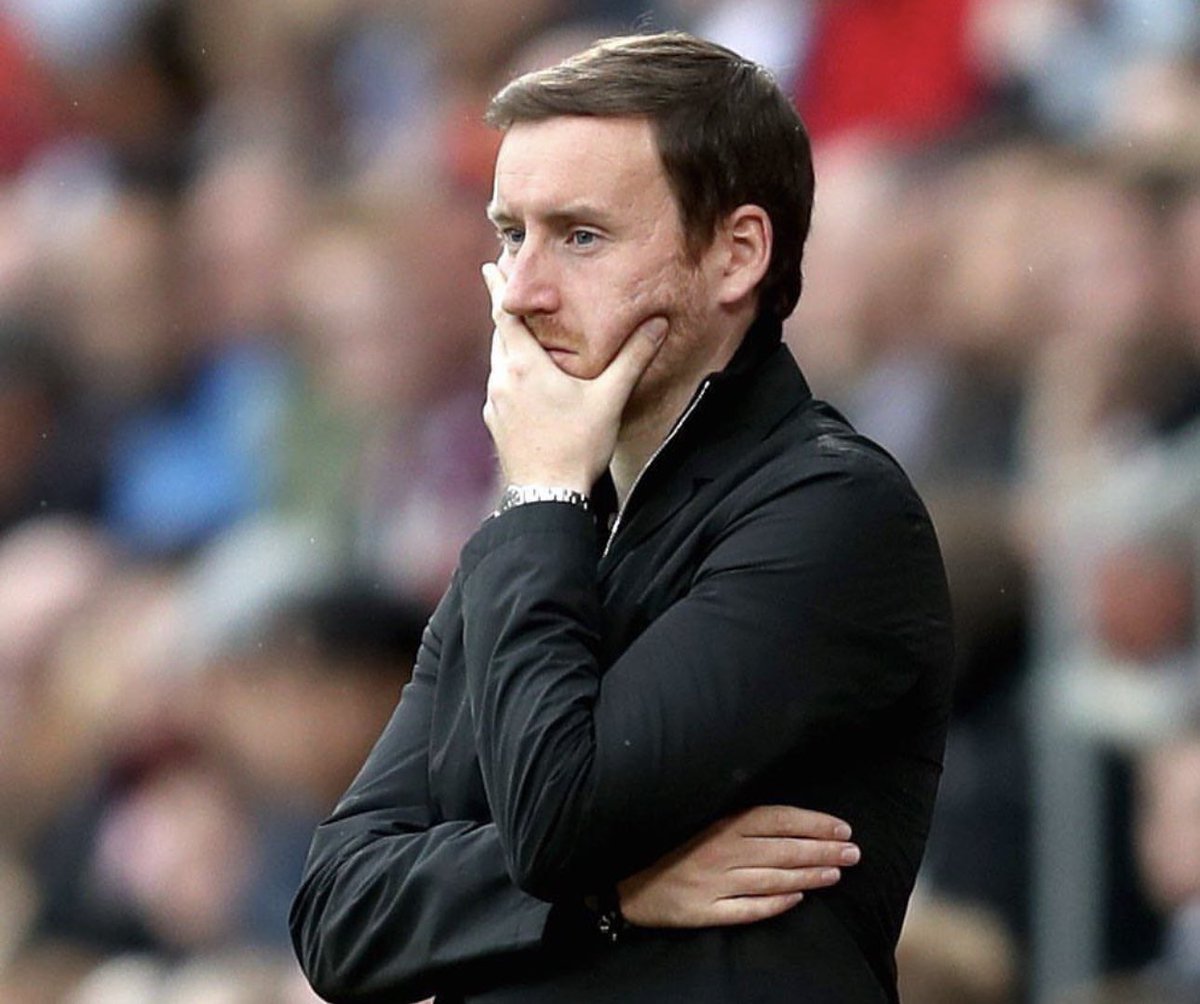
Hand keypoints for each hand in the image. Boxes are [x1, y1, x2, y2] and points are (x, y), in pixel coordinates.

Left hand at [481, 262, 665, 490]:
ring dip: (508, 346)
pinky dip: (511, 377)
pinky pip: (501, 389)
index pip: (506, 314)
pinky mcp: (496, 426)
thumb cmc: (578, 446)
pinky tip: (526, 385)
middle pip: (500, 335)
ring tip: (520, 336)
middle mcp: (502, 380)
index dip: (499, 288)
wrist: (547, 496)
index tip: (490, 265)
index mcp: (525, 366)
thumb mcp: (610, 399)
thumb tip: (658, 324)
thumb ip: (633, 358)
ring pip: (499, 363)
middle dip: (506, 313)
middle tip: (507, 291)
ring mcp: (495, 405)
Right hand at [617, 805, 859, 927]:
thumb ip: (738, 820)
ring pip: (773, 879)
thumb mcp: (699, 820)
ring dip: (809, 876)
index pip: (777, 819)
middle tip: (854, 853)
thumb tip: (787, 818)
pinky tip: (797, 900)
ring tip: (836, 875)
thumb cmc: (667, 844)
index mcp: (721, 824)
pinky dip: (774, 904)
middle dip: (823, 850)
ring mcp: (714, 883)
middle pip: (783, 849)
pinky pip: (747, 909)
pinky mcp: (705, 911)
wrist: (622, 879)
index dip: (813, 823)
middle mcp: (721, 852)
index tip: (843, 828)